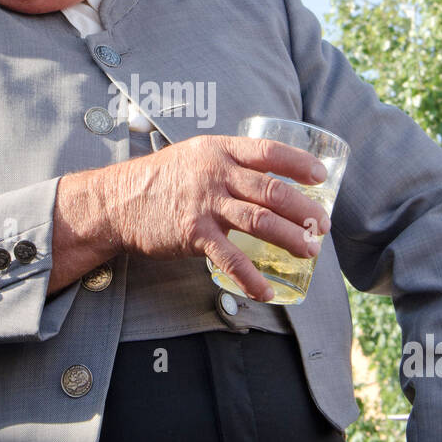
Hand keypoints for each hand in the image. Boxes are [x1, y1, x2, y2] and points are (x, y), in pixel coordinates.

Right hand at [49, 134, 331, 298]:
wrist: (118, 201)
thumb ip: (230, 162)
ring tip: (310, 252)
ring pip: (259, 222)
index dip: (299, 163)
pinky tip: (266, 291)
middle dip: (304, 210)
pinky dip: (251, 278)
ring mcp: (205, 205)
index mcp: (220, 150)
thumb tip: (268, 175)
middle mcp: (216, 174)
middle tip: (322, 226)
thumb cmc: (162, 179)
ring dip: (290, 239)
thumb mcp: (196, 155)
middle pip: (271, 191)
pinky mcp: (193, 234)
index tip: (321, 178)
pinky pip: (230, 258)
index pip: (269, 151)